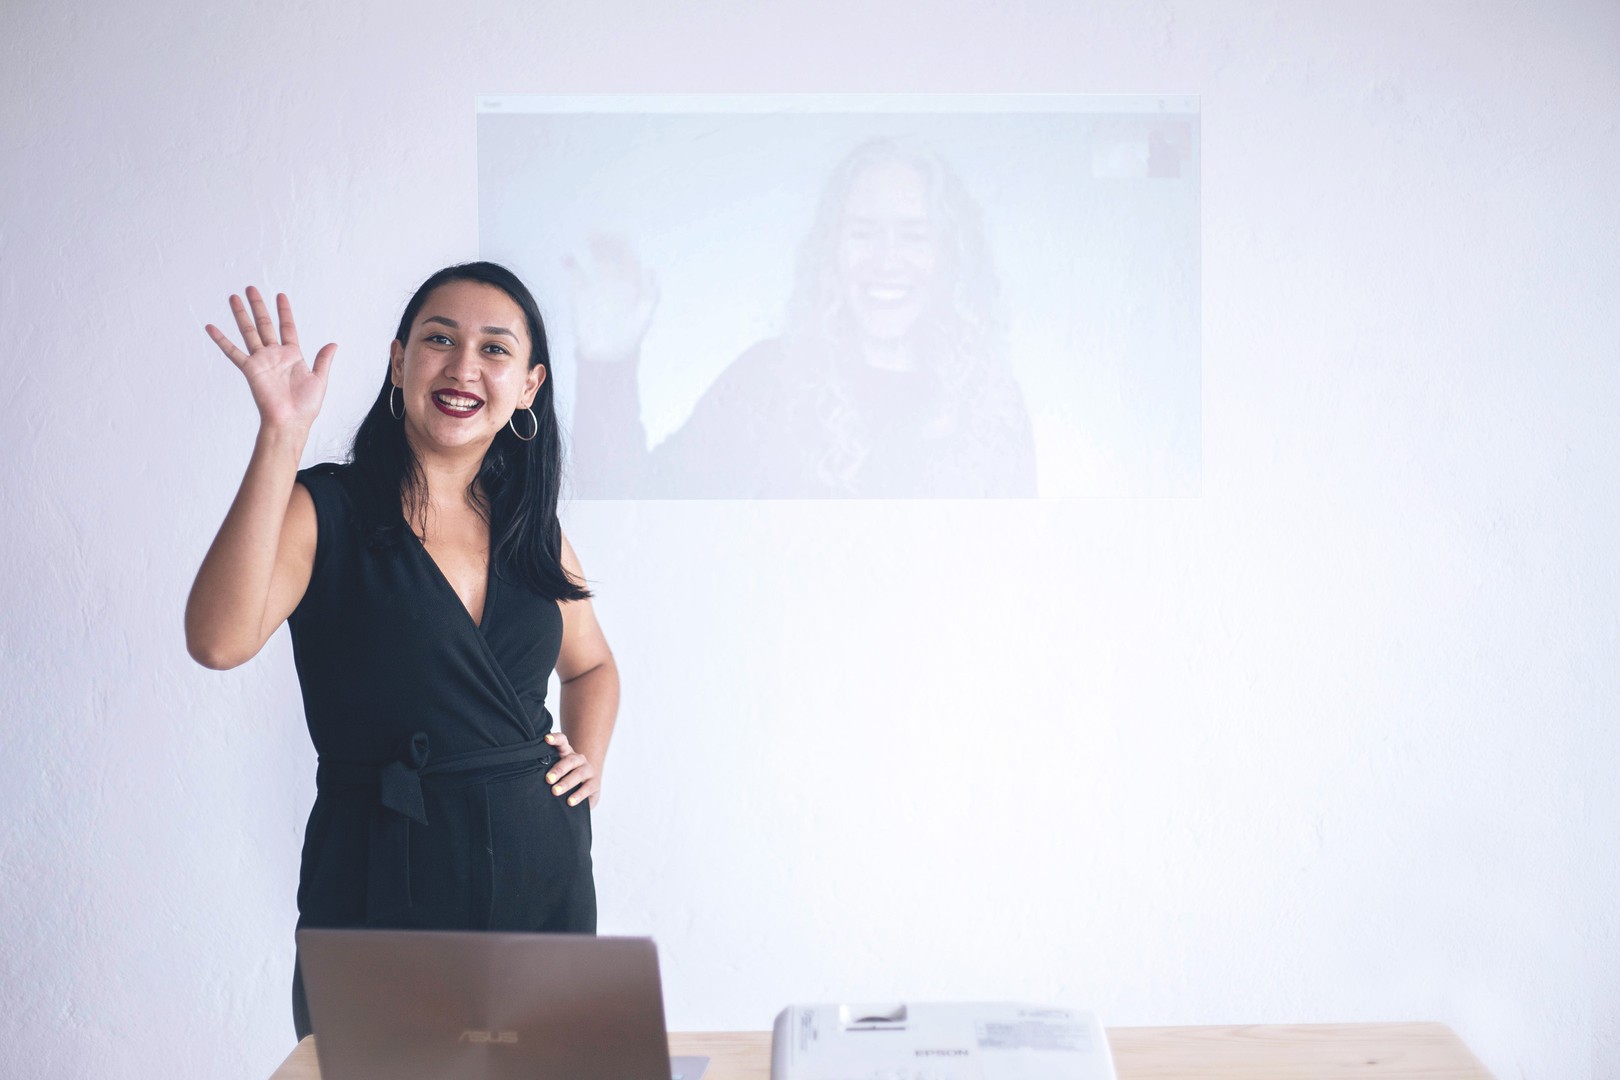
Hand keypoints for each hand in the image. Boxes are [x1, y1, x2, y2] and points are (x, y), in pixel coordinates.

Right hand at [204, 286, 336, 430]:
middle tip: (251, 288)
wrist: (291, 421)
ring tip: (234, 298)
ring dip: (241, 315)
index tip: (280, 295)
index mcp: (292, 356)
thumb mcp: (320, 379)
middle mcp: (275, 355)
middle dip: (258, 306)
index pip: (287, 327)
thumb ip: (323, 360)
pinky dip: (221, 340)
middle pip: (265, 324)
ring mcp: (261, 361)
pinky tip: (211, 327)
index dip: (284, 312)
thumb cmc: (306, 406)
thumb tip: (333, 344)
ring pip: (249, 332)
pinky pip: (233, 352)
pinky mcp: (250, 369)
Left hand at [544, 731, 599, 807]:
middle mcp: (579, 759)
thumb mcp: (554, 773)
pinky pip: (588, 788)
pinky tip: (570, 802)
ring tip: (555, 791)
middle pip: (570, 760)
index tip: (546, 739)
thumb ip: (544, 770)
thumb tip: (524, 775)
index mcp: (567, 753)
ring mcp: (588, 770)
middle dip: (558, 769)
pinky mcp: (595, 784)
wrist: (585, 788)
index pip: (562, 741)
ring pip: (579, 773)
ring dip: (566, 783)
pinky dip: (578, 795)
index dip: (555, 739)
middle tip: (548, 779)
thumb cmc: (563, 779)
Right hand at [562, 232, 658, 363]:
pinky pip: (575, 272)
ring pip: (594, 258)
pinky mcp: (581, 292)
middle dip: (604, 241)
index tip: (613, 239)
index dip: (620, 244)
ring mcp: (598, 283)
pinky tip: (567, 259)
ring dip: (592, 246)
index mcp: (631, 281)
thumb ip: (650, 293)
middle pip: (610, 252)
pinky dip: (570, 263)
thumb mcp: (644, 315)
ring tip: (587, 240)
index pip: (626, 254)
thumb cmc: (630, 335)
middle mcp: (615, 278)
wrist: (608, 353)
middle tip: (595, 235)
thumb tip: (651, 270)